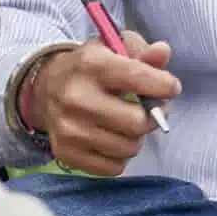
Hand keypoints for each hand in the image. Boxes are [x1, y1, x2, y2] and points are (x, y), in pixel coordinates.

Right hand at [35, 39, 179, 176]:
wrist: (46, 88)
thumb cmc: (91, 67)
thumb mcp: (115, 47)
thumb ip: (143, 50)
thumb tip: (162, 53)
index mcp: (92, 65)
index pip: (138, 78)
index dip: (164, 86)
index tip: (170, 87)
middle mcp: (77, 98)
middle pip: (137, 122)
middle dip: (152, 117)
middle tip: (149, 110)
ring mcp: (69, 130)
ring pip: (128, 148)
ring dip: (136, 138)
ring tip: (127, 123)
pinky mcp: (66, 153)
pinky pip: (114, 167)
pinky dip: (120, 156)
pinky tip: (111, 138)